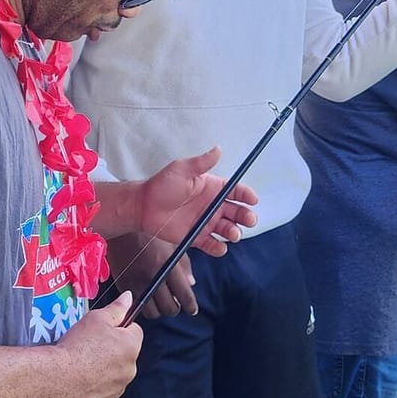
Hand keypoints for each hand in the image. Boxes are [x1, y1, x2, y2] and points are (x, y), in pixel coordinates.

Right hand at [52, 291, 143, 397]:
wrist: (56, 378)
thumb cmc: (76, 347)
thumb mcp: (97, 318)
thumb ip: (116, 308)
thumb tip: (129, 298)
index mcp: (131, 347)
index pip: (134, 331)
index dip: (119, 327)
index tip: (106, 328)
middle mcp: (129, 370)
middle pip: (124, 355)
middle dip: (111, 350)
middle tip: (89, 346)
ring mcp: (116, 390)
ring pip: (112, 374)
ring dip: (102, 369)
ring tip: (81, 363)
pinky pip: (100, 392)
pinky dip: (92, 387)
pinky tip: (78, 379)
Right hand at [106, 234, 196, 318]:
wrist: (122, 224)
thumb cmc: (150, 231)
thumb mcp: (173, 243)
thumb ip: (184, 264)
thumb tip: (191, 283)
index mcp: (167, 266)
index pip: (184, 295)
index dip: (190, 306)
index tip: (192, 309)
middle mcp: (152, 277)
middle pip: (169, 308)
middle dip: (175, 307)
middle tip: (176, 303)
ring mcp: (136, 283)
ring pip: (152, 312)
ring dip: (159, 310)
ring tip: (161, 302)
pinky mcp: (123, 284)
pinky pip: (135, 305)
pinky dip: (143, 305)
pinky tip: (147, 298)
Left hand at [138, 147, 257, 255]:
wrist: (143, 207)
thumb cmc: (161, 185)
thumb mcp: (182, 170)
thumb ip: (201, 162)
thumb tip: (218, 149)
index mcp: (212, 188)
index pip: (236, 191)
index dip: (247, 195)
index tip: (253, 200)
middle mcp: (212, 206)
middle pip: (237, 212)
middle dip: (246, 216)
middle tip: (248, 219)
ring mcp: (206, 222)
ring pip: (228, 229)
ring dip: (234, 232)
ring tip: (231, 233)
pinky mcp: (197, 237)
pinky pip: (213, 245)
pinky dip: (219, 248)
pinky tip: (219, 246)